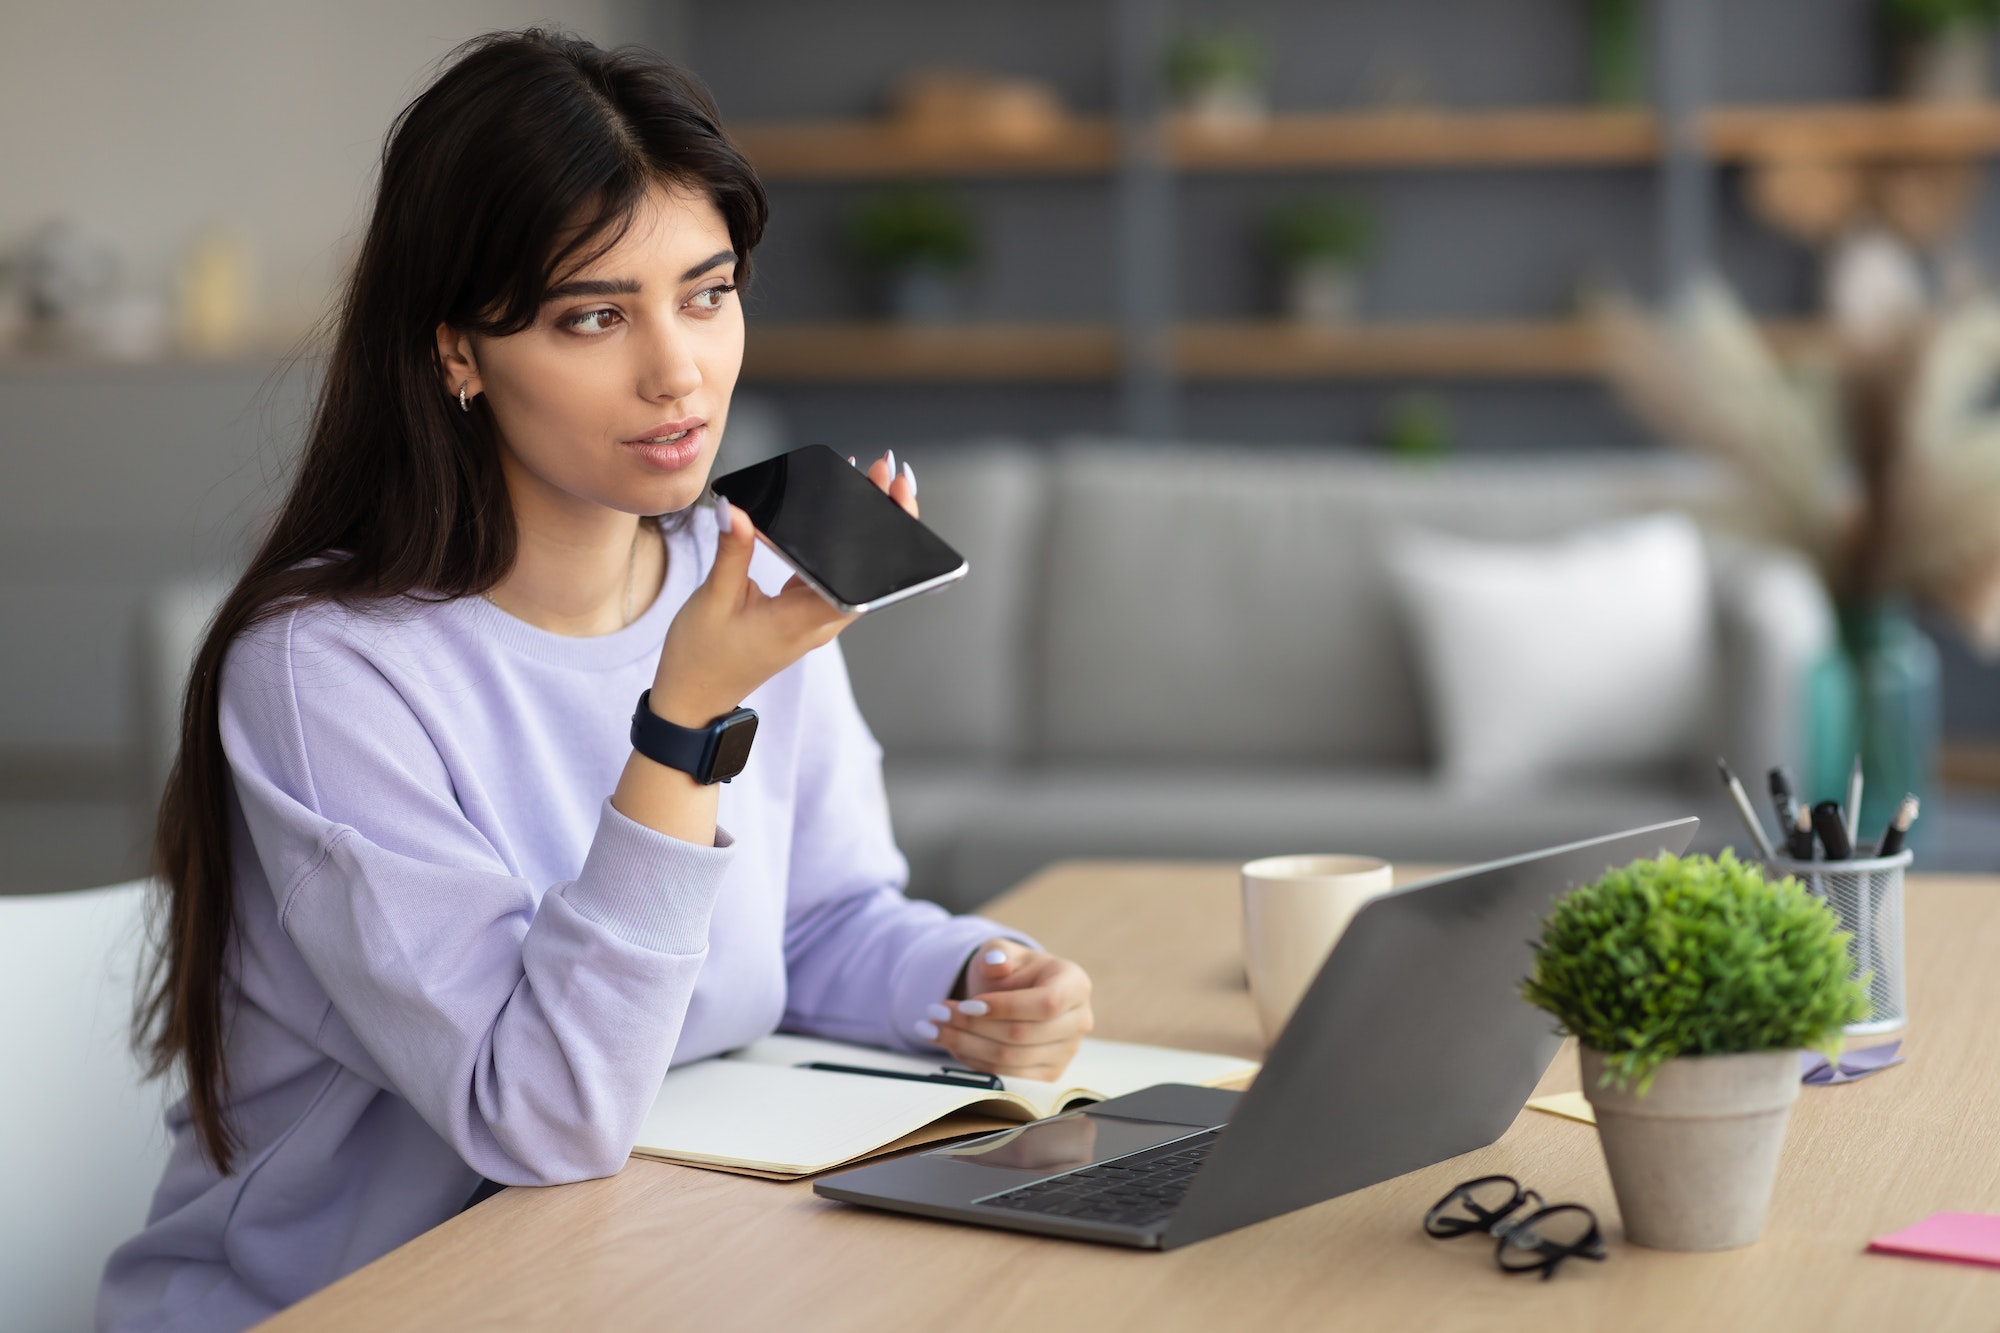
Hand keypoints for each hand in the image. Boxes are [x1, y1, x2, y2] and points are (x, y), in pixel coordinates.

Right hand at [647, 451, 913, 725]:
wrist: (693, 700)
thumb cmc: (701, 659)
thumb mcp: (713, 600)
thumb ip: (731, 551)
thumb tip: (735, 508)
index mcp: (804, 621)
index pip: (862, 576)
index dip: (885, 534)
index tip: (892, 497)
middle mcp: (818, 622)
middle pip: (866, 568)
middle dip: (881, 518)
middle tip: (884, 472)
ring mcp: (811, 619)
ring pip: (849, 570)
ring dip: (858, 528)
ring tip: (865, 480)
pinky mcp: (799, 615)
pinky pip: (826, 575)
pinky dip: (833, 544)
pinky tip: (829, 513)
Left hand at [918, 939, 1093, 1081]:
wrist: (1014, 994)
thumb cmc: (1010, 971)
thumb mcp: (1000, 953)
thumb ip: (997, 953)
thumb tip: (993, 962)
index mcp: (1075, 985)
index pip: (1045, 1003)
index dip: (1005, 1007)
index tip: (966, 1004)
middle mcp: (1079, 1021)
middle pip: (1023, 1036)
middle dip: (973, 1026)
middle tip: (936, 1013)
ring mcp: (1066, 1053)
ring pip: (1010, 1060)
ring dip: (965, 1045)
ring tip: (933, 1028)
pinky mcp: (1049, 1076)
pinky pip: (1006, 1077)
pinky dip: (973, 1062)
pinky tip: (950, 1044)